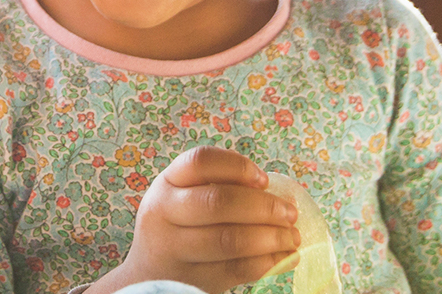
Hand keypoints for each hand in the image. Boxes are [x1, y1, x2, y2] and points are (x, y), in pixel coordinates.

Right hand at [85, 146, 300, 293]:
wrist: (149, 275)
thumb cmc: (179, 227)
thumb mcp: (184, 198)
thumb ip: (219, 188)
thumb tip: (277, 194)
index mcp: (166, 183)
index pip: (200, 161)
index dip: (238, 166)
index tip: (264, 180)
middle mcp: (164, 213)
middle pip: (218, 202)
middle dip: (263, 207)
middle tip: (290, 213)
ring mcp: (175, 249)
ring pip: (229, 239)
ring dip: (271, 237)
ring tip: (292, 237)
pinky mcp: (192, 279)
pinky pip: (237, 269)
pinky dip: (269, 262)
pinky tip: (285, 257)